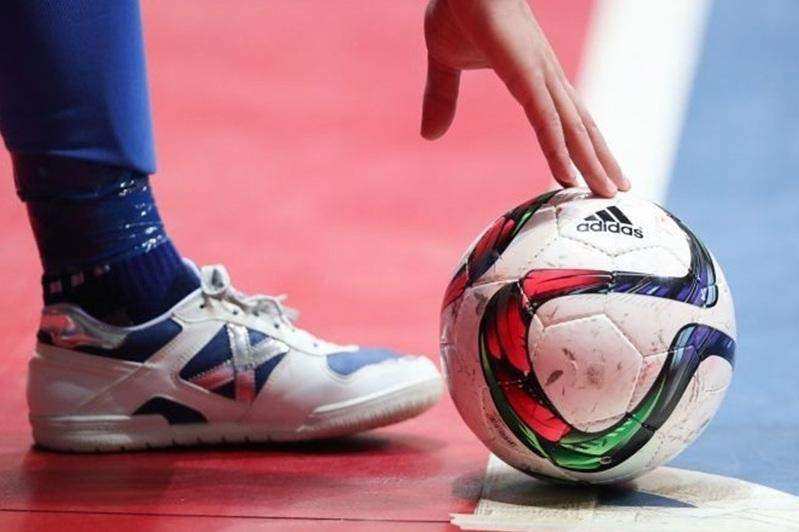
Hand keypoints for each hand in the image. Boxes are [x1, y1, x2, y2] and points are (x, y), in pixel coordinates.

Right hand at [421, 0, 627, 196]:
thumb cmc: (458, 7)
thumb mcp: (445, 63)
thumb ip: (442, 98)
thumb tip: (430, 136)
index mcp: (531, 75)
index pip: (562, 117)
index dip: (578, 144)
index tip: (590, 170)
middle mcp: (545, 77)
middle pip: (579, 126)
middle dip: (599, 158)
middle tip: (616, 189)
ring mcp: (539, 75)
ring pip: (572, 129)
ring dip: (592, 162)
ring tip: (610, 191)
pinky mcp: (526, 73)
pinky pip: (545, 120)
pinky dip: (557, 149)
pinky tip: (567, 175)